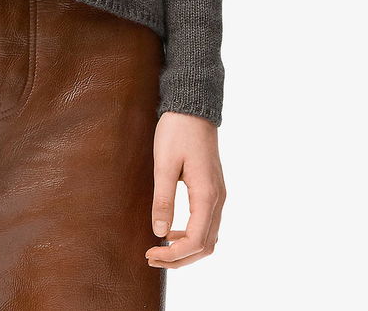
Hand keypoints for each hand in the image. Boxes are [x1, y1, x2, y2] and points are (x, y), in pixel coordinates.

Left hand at [145, 111, 225, 268]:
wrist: (192, 108)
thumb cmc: (177, 131)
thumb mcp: (164, 163)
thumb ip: (163, 199)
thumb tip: (159, 233)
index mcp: (206, 195)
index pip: (195, 241)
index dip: (173, 254)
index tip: (150, 254)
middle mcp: (217, 199)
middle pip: (205, 246)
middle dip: (180, 259)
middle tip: (152, 258)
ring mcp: (218, 195)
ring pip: (209, 238)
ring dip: (186, 250)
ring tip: (160, 249)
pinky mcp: (213, 191)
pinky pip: (207, 224)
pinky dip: (191, 236)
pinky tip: (172, 231)